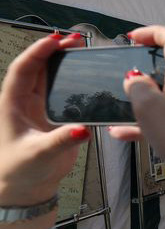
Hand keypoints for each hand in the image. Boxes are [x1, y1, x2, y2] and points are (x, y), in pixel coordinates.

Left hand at [0, 33, 88, 228]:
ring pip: (51, 77)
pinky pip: (64, 92)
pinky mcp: (56, 118)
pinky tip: (88, 76)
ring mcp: (41, 109)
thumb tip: (81, 129)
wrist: (25, 189)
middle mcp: (25, 102)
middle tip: (74, 40)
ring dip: (64, 63)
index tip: (55, 39)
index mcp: (12, 104)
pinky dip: (74, 81)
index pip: (23, 69)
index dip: (38, 52)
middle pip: (39, 68)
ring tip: (81, 50)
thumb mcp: (38, 155)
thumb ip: (60, 141)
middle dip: (55, 51)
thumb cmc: (20, 171)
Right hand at [109, 26, 164, 194]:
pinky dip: (149, 121)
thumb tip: (135, 78)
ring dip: (143, 100)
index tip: (132, 37)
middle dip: (145, 69)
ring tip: (118, 110)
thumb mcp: (148, 108)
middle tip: (124, 75)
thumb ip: (137, 86)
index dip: (153, 32)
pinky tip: (123, 134)